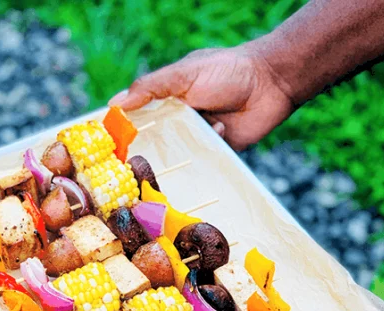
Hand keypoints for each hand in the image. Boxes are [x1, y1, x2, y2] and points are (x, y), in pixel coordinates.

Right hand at [109, 44, 293, 149]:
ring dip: (181, 152)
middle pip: (157, 141)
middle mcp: (181, 120)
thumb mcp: (184, 74)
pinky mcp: (216, 151)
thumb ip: (151, 88)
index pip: (140, 118)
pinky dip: (206, 154)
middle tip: (136, 166)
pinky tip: (220, 133)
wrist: (271, 83)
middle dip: (150, 150)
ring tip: (184, 146)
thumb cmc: (227, 71)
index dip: (127, 132)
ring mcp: (198, 136)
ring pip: (179, 154)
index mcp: (169, 99)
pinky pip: (202, 162)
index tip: (112, 148)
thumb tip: (114, 104)